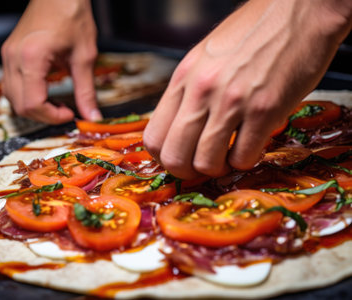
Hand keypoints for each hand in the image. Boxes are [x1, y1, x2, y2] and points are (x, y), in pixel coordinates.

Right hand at [1, 0, 101, 123]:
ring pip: (11, 98)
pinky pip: (11, 85)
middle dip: (43, 115)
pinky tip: (45, 92)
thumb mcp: (85, 56)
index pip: (33, 103)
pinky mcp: (9, 55)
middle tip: (65, 111)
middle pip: (19, 105)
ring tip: (56, 103)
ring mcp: (8, 56)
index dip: (52, 116)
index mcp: (32, 57)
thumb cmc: (72, 15)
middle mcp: (13, 58)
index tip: (70, 114)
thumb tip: (92, 115)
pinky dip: (26, 95)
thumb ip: (86, 90)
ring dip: (33, 108)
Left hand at [144, 0, 350, 178]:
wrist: (298, 11)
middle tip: (204, 166)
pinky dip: (245, 161)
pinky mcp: (264, 110)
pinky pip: (243, 158)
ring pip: (206, 164)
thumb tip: (178, 130)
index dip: (165, 158)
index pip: (153, 138)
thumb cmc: (251, 35)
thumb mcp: (205, 58)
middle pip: (174, 158)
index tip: (182, 158)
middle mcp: (200, 91)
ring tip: (230, 154)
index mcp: (182, 78)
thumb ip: (188, 93)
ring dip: (219, 168)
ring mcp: (230, 101)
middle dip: (188, 172)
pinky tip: (251, 145)